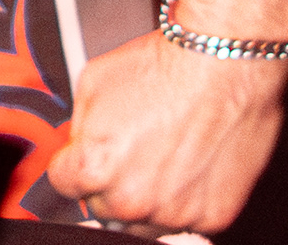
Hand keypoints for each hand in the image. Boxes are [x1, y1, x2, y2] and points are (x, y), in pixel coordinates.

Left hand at [51, 27, 284, 235]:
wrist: (223, 64)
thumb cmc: (165, 68)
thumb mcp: (93, 82)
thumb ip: (77, 127)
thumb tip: (76, 148)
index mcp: (94, 168)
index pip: (64, 183)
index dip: (74, 164)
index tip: (85, 157)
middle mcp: (131, 199)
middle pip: (103, 207)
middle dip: (110, 183)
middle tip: (132, 151)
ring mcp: (172, 213)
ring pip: (143, 222)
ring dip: (146, 198)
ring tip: (163, 158)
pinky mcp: (210, 217)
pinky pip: (186, 221)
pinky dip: (185, 201)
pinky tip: (191, 166)